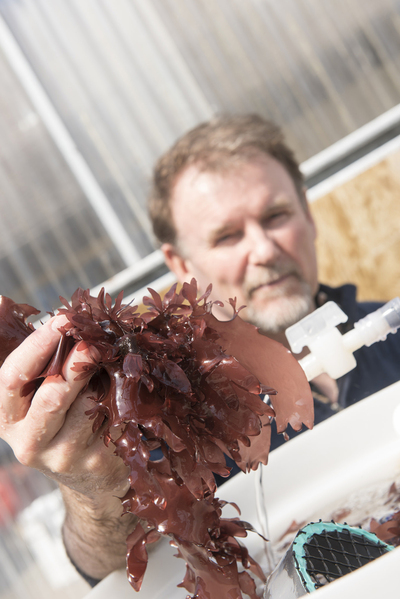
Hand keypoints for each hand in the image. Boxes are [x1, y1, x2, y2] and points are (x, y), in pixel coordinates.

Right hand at [0, 315, 136, 579]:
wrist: (90, 478)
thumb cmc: (60, 416)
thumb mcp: (35, 388)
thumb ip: (28, 353)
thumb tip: (1, 301)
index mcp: (7, 416)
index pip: (12, 378)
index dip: (36, 346)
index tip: (61, 319)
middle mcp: (29, 441)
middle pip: (52, 396)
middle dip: (75, 363)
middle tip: (94, 338)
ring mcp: (65, 456)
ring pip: (89, 405)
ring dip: (107, 375)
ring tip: (118, 354)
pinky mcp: (98, 462)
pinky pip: (115, 418)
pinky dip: (126, 394)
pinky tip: (133, 379)